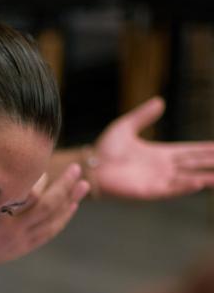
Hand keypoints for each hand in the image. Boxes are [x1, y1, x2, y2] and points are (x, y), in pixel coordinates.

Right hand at [0, 164, 88, 268]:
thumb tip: (6, 165)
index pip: (28, 196)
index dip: (38, 180)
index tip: (38, 165)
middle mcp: (13, 231)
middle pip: (47, 207)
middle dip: (63, 186)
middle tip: (76, 169)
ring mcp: (22, 241)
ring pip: (52, 220)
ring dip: (70, 201)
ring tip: (83, 184)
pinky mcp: (25, 247)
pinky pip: (49, 232)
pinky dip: (63, 218)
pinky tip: (72, 205)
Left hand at [94, 97, 213, 198]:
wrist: (91, 165)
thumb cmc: (106, 149)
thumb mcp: (127, 126)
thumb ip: (144, 115)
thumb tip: (160, 102)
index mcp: (162, 153)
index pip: (191, 151)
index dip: (207, 149)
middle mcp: (164, 168)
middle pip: (196, 164)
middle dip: (213, 163)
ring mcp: (158, 180)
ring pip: (189, 178)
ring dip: (206, 178)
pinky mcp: (150, 191)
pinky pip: (172, 189)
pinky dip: (186, 186)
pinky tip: (200, 182)